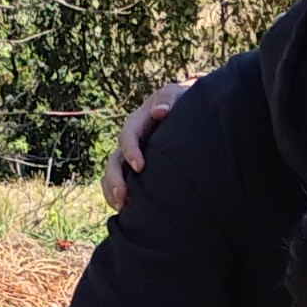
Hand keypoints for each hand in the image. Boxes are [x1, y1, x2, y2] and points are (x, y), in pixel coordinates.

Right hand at [100, 79, 185, 215]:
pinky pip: (121, 182)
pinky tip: (127, 211)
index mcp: (140, 120)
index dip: (130, 150)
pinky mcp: (138, 169)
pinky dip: (118, 196)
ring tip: (121, 208)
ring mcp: (134, 155)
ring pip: (113, 173)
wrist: (194, 111)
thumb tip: (160, 112)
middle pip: (115, 159)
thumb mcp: (179, 94)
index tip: (140, 167)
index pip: (128, 134)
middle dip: (115, 178)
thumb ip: (170, 99)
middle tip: (123, 196)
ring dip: (112, 190)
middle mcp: (133, 140)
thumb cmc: (187, 102)